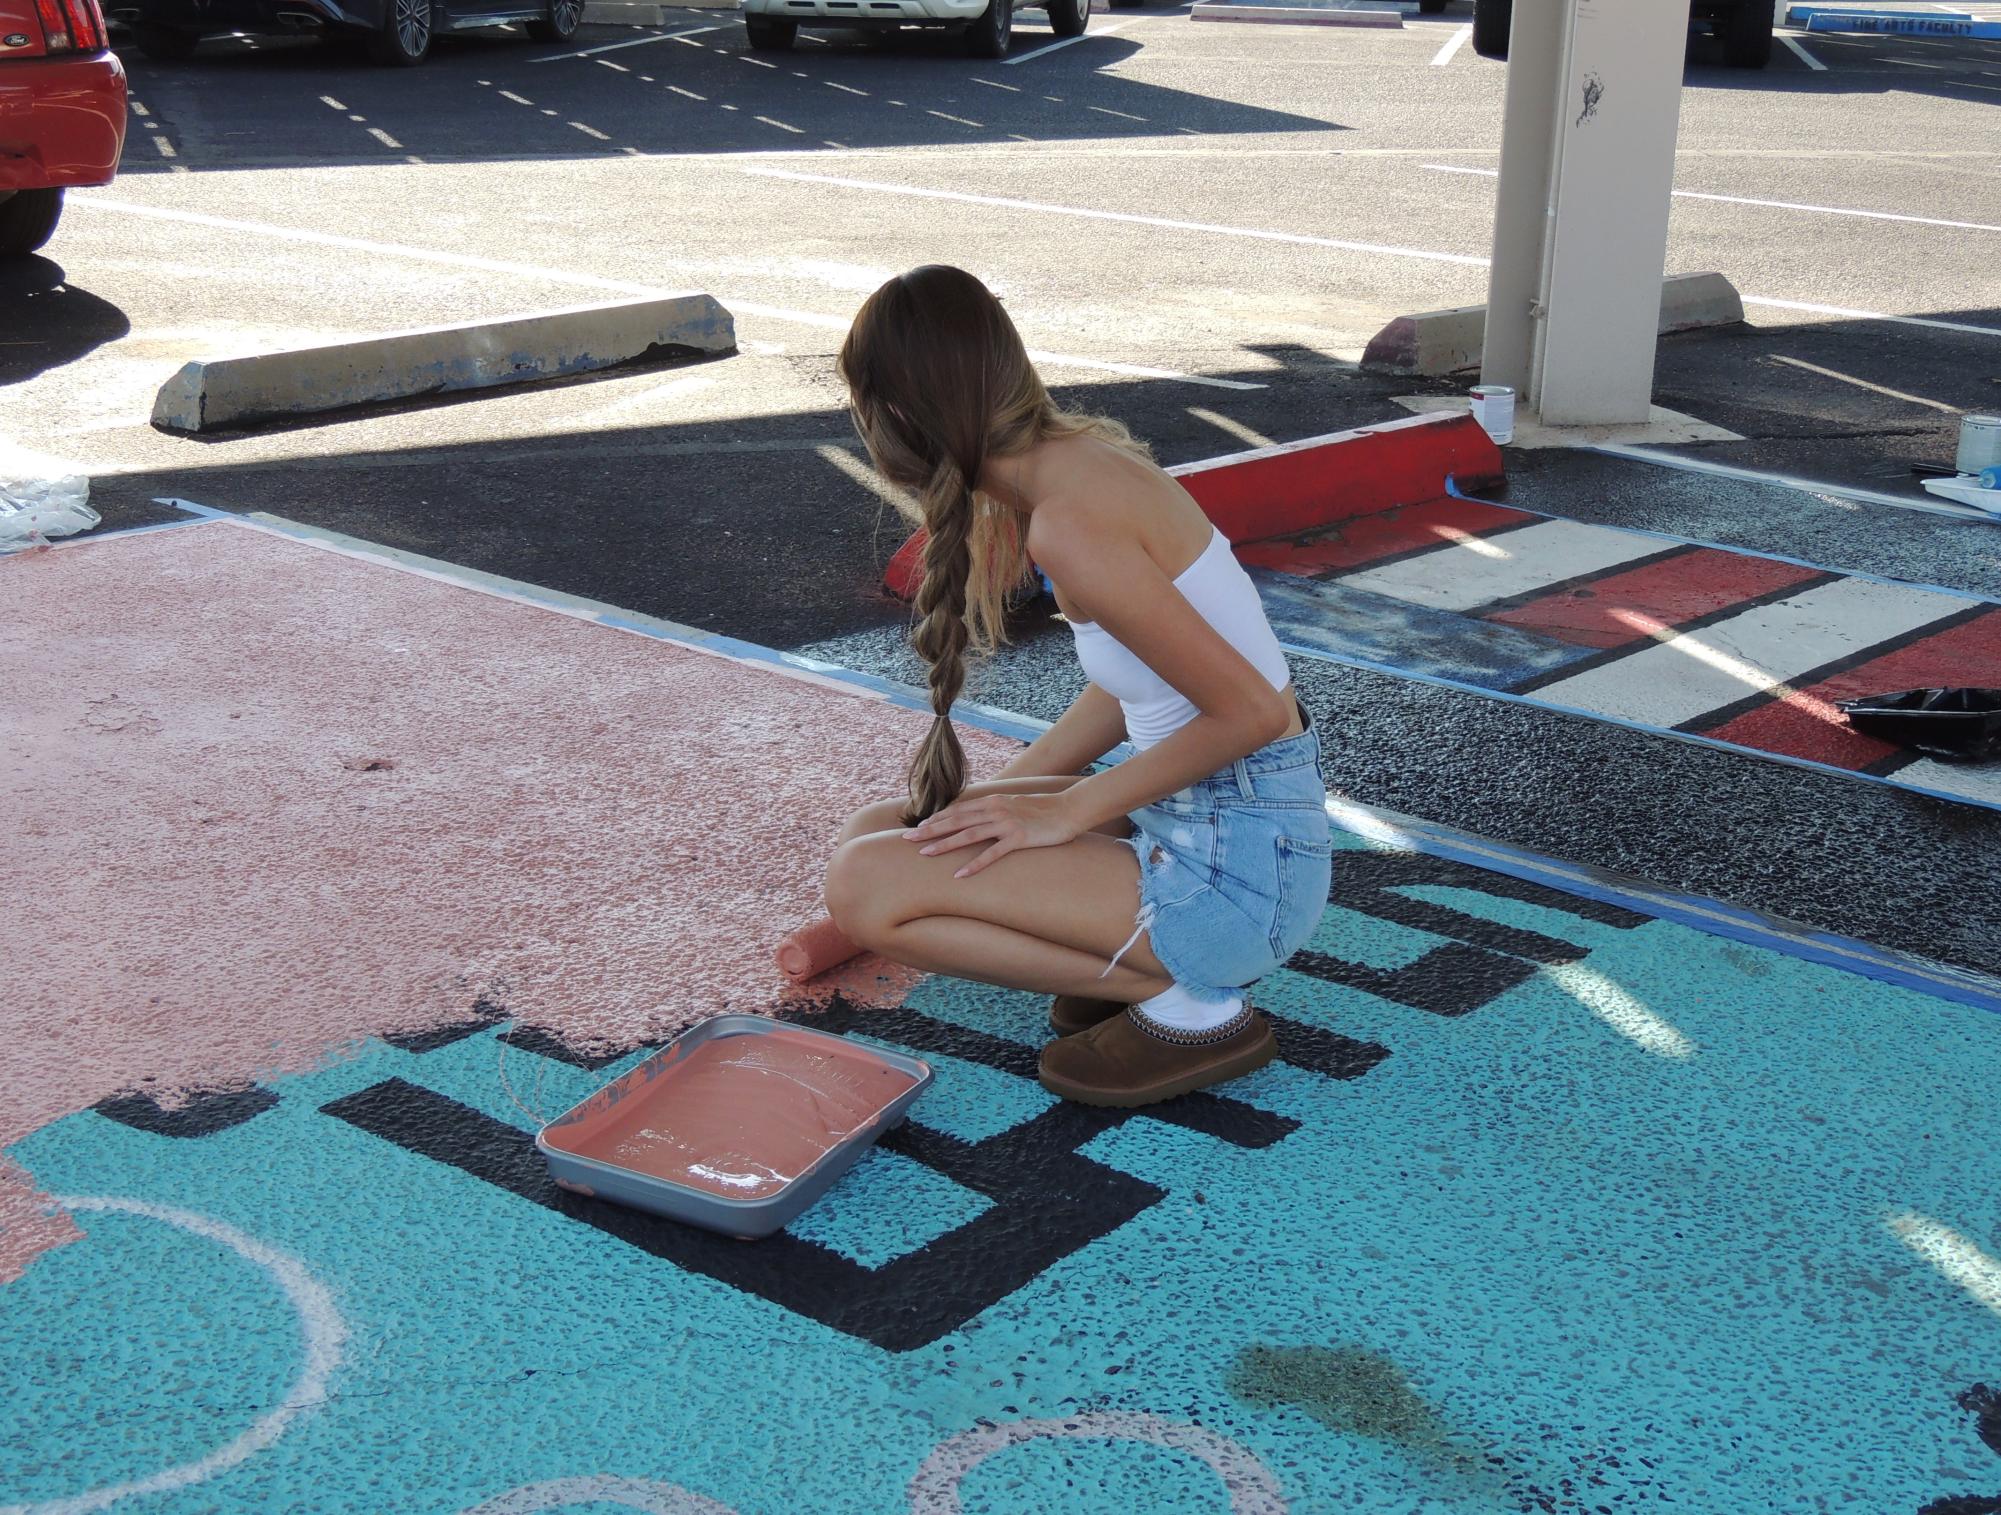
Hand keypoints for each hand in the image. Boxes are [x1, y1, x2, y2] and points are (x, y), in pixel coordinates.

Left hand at [903, 793, 1083, 878]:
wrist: (1069, 810)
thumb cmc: (1042, 811)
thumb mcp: (1014, 805)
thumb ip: (995, 810)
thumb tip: (979, 818)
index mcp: (993, 801)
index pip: (957, 810)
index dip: (937, 818)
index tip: (918, 827)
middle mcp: (995, 810)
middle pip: (956, 820)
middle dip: (930, 830)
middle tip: (908, 839)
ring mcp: (1006, 824)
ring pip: (968, 834)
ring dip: (944, 845)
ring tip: (925, 854)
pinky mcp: (1019, 838)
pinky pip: (991, 854)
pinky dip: (974, 865)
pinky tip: (959, 875)